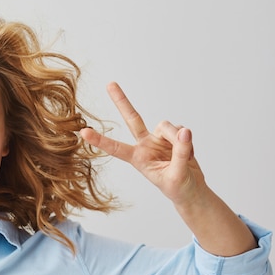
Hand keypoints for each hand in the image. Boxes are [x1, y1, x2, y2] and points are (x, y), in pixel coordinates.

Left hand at [80, 82, 205, 206]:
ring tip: (186, 156)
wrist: (191, 190)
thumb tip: (184, 131)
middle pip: (133, 119)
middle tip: (109, 84)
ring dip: (178, 138)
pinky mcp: (173, 136)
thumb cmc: (178, 188)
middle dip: (122, 101)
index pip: (116, 148)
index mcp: (138, 158)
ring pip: (167, 126)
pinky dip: (188, 142)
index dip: (100, 140)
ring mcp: (159, 139)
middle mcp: (145, 145)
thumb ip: (180, 152)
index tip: (83, 132)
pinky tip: (189, 155)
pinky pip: (182, 130)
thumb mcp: (177, 175)